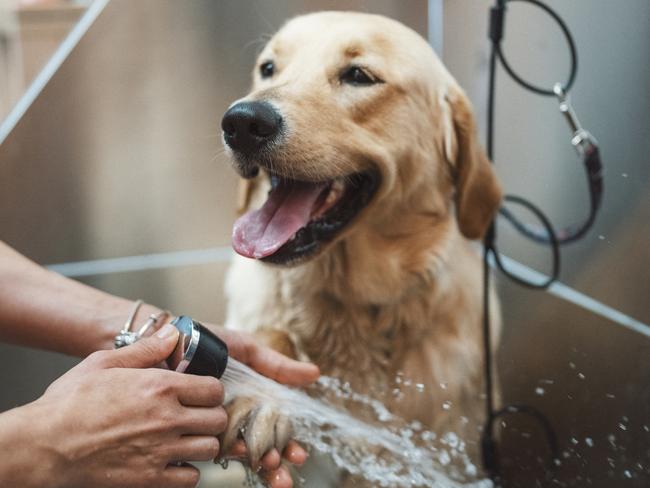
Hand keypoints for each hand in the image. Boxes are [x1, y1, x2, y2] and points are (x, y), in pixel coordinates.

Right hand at [21, 324, 225, 487]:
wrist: (44, 445)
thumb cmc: (70, 404)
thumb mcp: (104, 363)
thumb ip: (145, 349)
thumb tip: (173, 335)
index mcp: (160, 387)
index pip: (214, 389)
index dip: (210, 391)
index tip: (201, 394)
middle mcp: (166, 418)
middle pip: (218, 419)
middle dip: (211, 416)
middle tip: (197, 416)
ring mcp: (160, 450)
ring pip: (209, 448)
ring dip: (201, 443)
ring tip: (186, 438)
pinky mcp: (150, 478)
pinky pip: (190, 478)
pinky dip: (186, 471)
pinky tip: (173, 461)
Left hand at [204, 325, 318, 487]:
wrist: (172, 337)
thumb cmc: (209, 341)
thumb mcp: (247, 350)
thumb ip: (277, 366)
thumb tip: (315, 374)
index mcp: (251, 402)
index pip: (275, 431)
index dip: (288, 445)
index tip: (299, 454)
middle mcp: (235, 417)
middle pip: (261, 448)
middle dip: (275, 463)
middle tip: (282, 469)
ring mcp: (214, 424)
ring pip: (240, 452)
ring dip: (257, 466)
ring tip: (269, 468)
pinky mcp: (191, 427)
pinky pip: (211, 445)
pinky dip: (228, 456)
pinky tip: (240, 459)